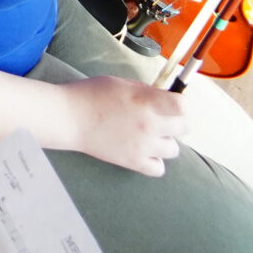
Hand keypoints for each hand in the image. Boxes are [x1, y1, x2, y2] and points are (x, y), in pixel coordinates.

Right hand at [65, 74, 188, 175]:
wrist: (68, 117)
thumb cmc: (91, 94)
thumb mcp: (121, 83)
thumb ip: (146, 91)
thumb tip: (165, 99)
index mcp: (145, 100)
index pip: (183, 106)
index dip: (181, 104)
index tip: (173, 104)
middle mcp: (148, 123)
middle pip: (183, 127)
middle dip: (174, 121)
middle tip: (161, 119)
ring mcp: (142, 145)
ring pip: (174, 149)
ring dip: (165, 142)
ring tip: (149, 136)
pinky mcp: (133, 162)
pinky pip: (159, 169)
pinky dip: (155, 162)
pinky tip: (144, 152)